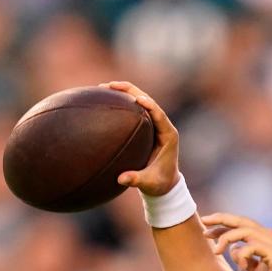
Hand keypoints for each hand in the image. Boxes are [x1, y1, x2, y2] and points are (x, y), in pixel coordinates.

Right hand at [100, 81, 179, 195]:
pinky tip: (104, 100)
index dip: (150, 105)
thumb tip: (121, 179)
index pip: (160, 115)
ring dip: (124, 93)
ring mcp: (154, 124)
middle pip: (148, 101)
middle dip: (130, 91)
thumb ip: (137, 180)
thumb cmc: (159, 183)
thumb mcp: (150, 183)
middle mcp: (162, 126)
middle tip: (110, 86)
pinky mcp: (146, 126)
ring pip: (140, 101)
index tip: (138, 99)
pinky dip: (121, 103)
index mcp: (168, 135)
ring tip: (103, 87)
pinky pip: (133, 110)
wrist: (165, 184)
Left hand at [202, 213, 271, 270]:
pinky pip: (251, 246)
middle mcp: (269, 236)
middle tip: (204, 221)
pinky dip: (242, 255)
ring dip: (226, 238)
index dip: (223, 226)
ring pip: (244, 230)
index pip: (241, 226)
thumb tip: (233, 251)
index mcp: (266, 239)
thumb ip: (247, 260)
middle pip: (241, 220)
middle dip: (221, 219)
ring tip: (216, 251)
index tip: (207, 231)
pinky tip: (242, 268)